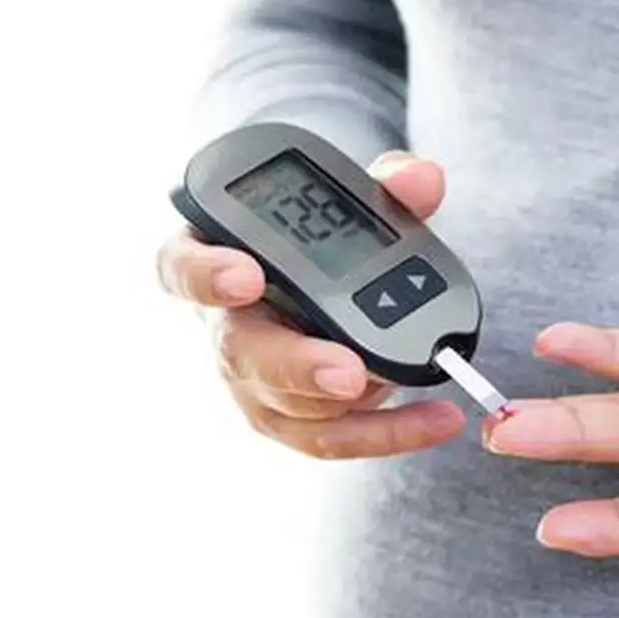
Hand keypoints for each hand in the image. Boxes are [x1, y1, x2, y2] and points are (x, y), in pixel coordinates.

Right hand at [156, 151, 466, 458]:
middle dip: (297, 365)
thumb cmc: (324, 240)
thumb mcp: (352, 201)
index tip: (247, 275)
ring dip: (347, 407)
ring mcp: (254, 379)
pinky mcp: (292, 418)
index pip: (182, 267)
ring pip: (285, 406)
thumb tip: (421, 180)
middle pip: (241, 353)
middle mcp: (226, 327)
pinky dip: (386, 433)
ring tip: (410, 395)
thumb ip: (386, 185)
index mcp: (217, 258)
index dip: (206, 275)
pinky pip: (330, 437)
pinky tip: (436, 421)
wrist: (331, 286)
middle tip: (349, 372)